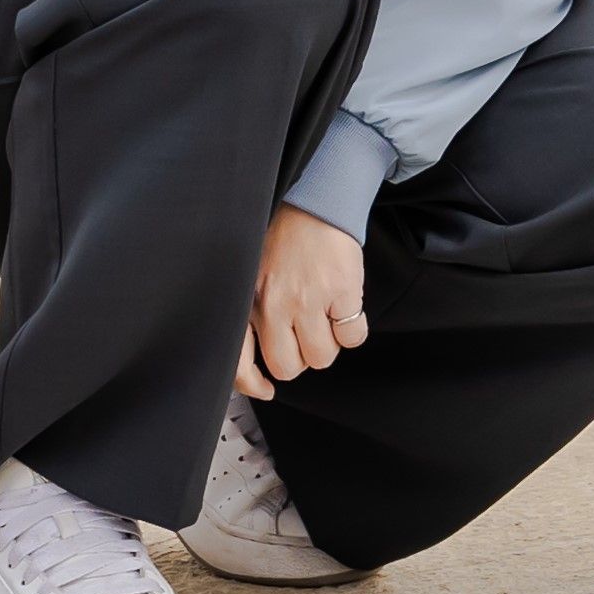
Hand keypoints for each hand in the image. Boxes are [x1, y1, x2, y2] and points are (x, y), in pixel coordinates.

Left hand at [237, 207, 369, 400]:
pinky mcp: (341, 293)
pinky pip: (353, 338)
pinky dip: (353, 330)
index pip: (240, 362)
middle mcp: (274, 304)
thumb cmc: (286, 241)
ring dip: (329, 343)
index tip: (265, 388)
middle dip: (301, 357)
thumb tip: (258, 368)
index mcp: (248, 302)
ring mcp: (308, 300)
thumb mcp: (252, 278)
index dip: (253, 384)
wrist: (318, 205)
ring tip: (326, 315)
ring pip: (321, 357)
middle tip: (305, 334)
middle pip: (288, 367)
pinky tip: (345, 308)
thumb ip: (253, 316)